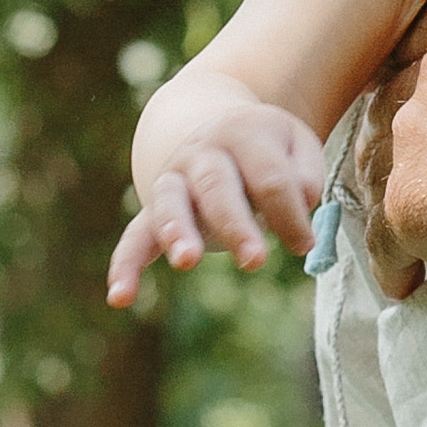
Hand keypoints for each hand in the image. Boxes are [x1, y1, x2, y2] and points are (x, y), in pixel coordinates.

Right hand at [105, 98, 328, 304]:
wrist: (222, 129)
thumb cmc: (270, 150)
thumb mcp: (297, 147)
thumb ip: (305, 174)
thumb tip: (300, 204)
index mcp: (244, 132)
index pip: (270, 177)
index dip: (290, 215)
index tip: (306, 245)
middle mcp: (202, 151)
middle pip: (217, 186)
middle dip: (236, 225)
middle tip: (255, 261)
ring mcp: (174, 177)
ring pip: (170, 202)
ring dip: (178, 232)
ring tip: (186, 260)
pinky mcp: (155, 207)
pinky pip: (135, 234)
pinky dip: (126, 264)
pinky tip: (120, 297)